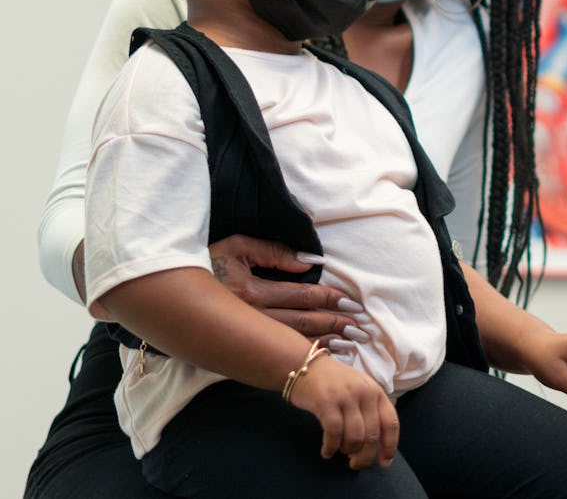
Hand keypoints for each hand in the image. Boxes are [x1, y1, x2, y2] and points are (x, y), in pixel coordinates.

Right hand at [208, 235, 364, 344]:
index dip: (329, 299)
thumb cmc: (207, 262)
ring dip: (324, 343)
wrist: (170, 293)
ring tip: (350, 345)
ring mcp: (246, 335)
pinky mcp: (241, 345)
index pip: (302, 296)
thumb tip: (309, 263)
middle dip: (335, 325)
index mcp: (253, 291)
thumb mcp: (237, 247)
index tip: (352, 303)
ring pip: (293, 342)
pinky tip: (320, 356)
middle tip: (360, 328)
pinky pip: (278, 352)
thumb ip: (274, 252)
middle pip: (303, 323)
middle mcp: (252, 318)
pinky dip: (302, 353)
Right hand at [289, 354, 398, 469]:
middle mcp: (364, 392)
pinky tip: (327, 451)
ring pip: (355, 437)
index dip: (389, 446)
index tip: (383, 462)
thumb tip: (374, 448)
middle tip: (355, 463)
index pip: (391, 422)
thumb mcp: (358, 390)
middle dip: (365, 457)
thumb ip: (369, 412)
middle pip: (372, 435)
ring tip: (340, 450)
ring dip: (347, 451)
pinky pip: (334, 434)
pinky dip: (331, 448)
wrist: (305, 365)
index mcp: (375, 390)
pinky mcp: (326, 402)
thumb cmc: (333, 382)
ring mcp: (345, 396)